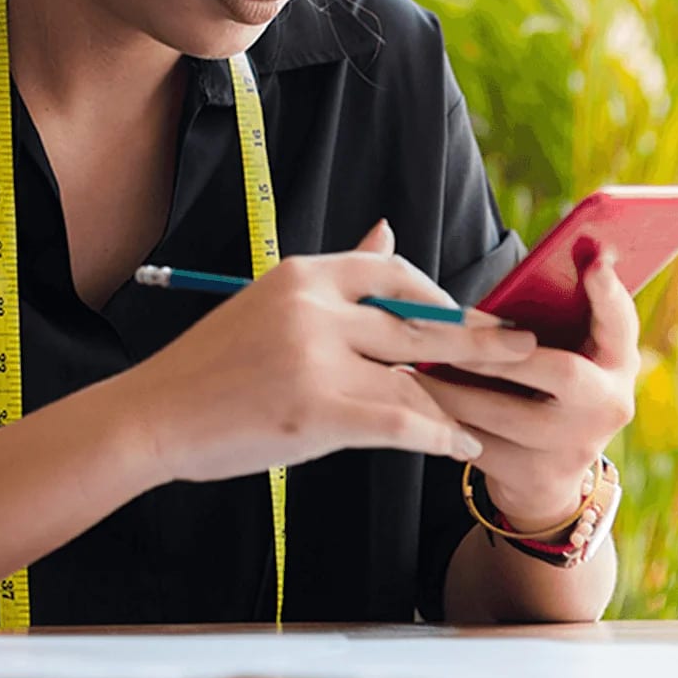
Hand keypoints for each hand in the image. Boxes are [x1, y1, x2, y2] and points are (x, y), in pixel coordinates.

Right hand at [110, 222, 540, 483]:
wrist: (152, 418)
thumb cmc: (209, 369)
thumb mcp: (269, 304)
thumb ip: (337, 275)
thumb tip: (387, 231)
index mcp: (301, 275)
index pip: (391, 273)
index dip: (438, 298)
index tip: (464, 319)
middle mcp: (313, 307)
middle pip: (417, 324)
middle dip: (477, 340)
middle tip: (526, 349)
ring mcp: (316, 358)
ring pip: (413, 377)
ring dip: (460, 399)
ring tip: (496, 412)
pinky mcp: (319, 409)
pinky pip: (402, 422)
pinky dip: (440, 436)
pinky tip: (461, 446)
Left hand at [412, 247, 640, 529]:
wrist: (545, 475)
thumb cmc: (544, 389)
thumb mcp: (564, 351)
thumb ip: (556, 308)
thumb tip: (575, 248)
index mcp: (618, 364)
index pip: (622, 324)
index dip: (611, 296)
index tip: (595, 264)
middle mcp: (608, 406)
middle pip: (559, 369)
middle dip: (494, 350)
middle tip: (442, 330)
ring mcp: (574, 445)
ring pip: (503, 411)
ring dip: (448, 387)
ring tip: (406, 365)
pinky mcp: (536, 476)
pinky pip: (477, 445)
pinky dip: (439, 422)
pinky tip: (408, 406)